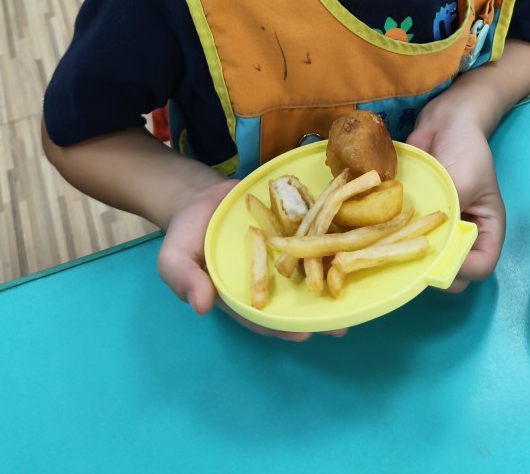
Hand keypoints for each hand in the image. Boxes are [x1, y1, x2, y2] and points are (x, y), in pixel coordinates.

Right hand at [156, 179, 345, 340]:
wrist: (199, 195)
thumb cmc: (186, 232)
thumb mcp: (175, 257)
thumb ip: (184, 279)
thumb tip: (201, 305)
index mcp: (238, 295)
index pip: (261, 317)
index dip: (282, 327)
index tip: (302, 334)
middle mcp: (264, 279)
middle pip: (292, 301)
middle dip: (316, 314)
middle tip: (341, 325)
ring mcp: (279, 256)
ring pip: (306, 273)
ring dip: (329, 282)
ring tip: (355, 296)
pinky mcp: (289, 230)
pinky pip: (309, 239)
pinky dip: (327, 243)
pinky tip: (349, 247)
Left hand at [407, 113, 504, 289]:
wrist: (447, 119)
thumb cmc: (466, 146)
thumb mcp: (465, 176)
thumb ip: (453, 206)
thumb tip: (433, 235)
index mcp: (486, 227)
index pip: (481, 265)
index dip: (462, 270)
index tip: (436, 261)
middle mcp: (464, 231)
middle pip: (454, 269)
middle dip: (433, 269)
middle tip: (407, 257)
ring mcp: (440, 224)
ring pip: (428, 256)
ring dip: (410, 256)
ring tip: (391, 248)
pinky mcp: (419, 214)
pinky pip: (408, 235)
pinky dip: (396, 238)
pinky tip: (381, 232)